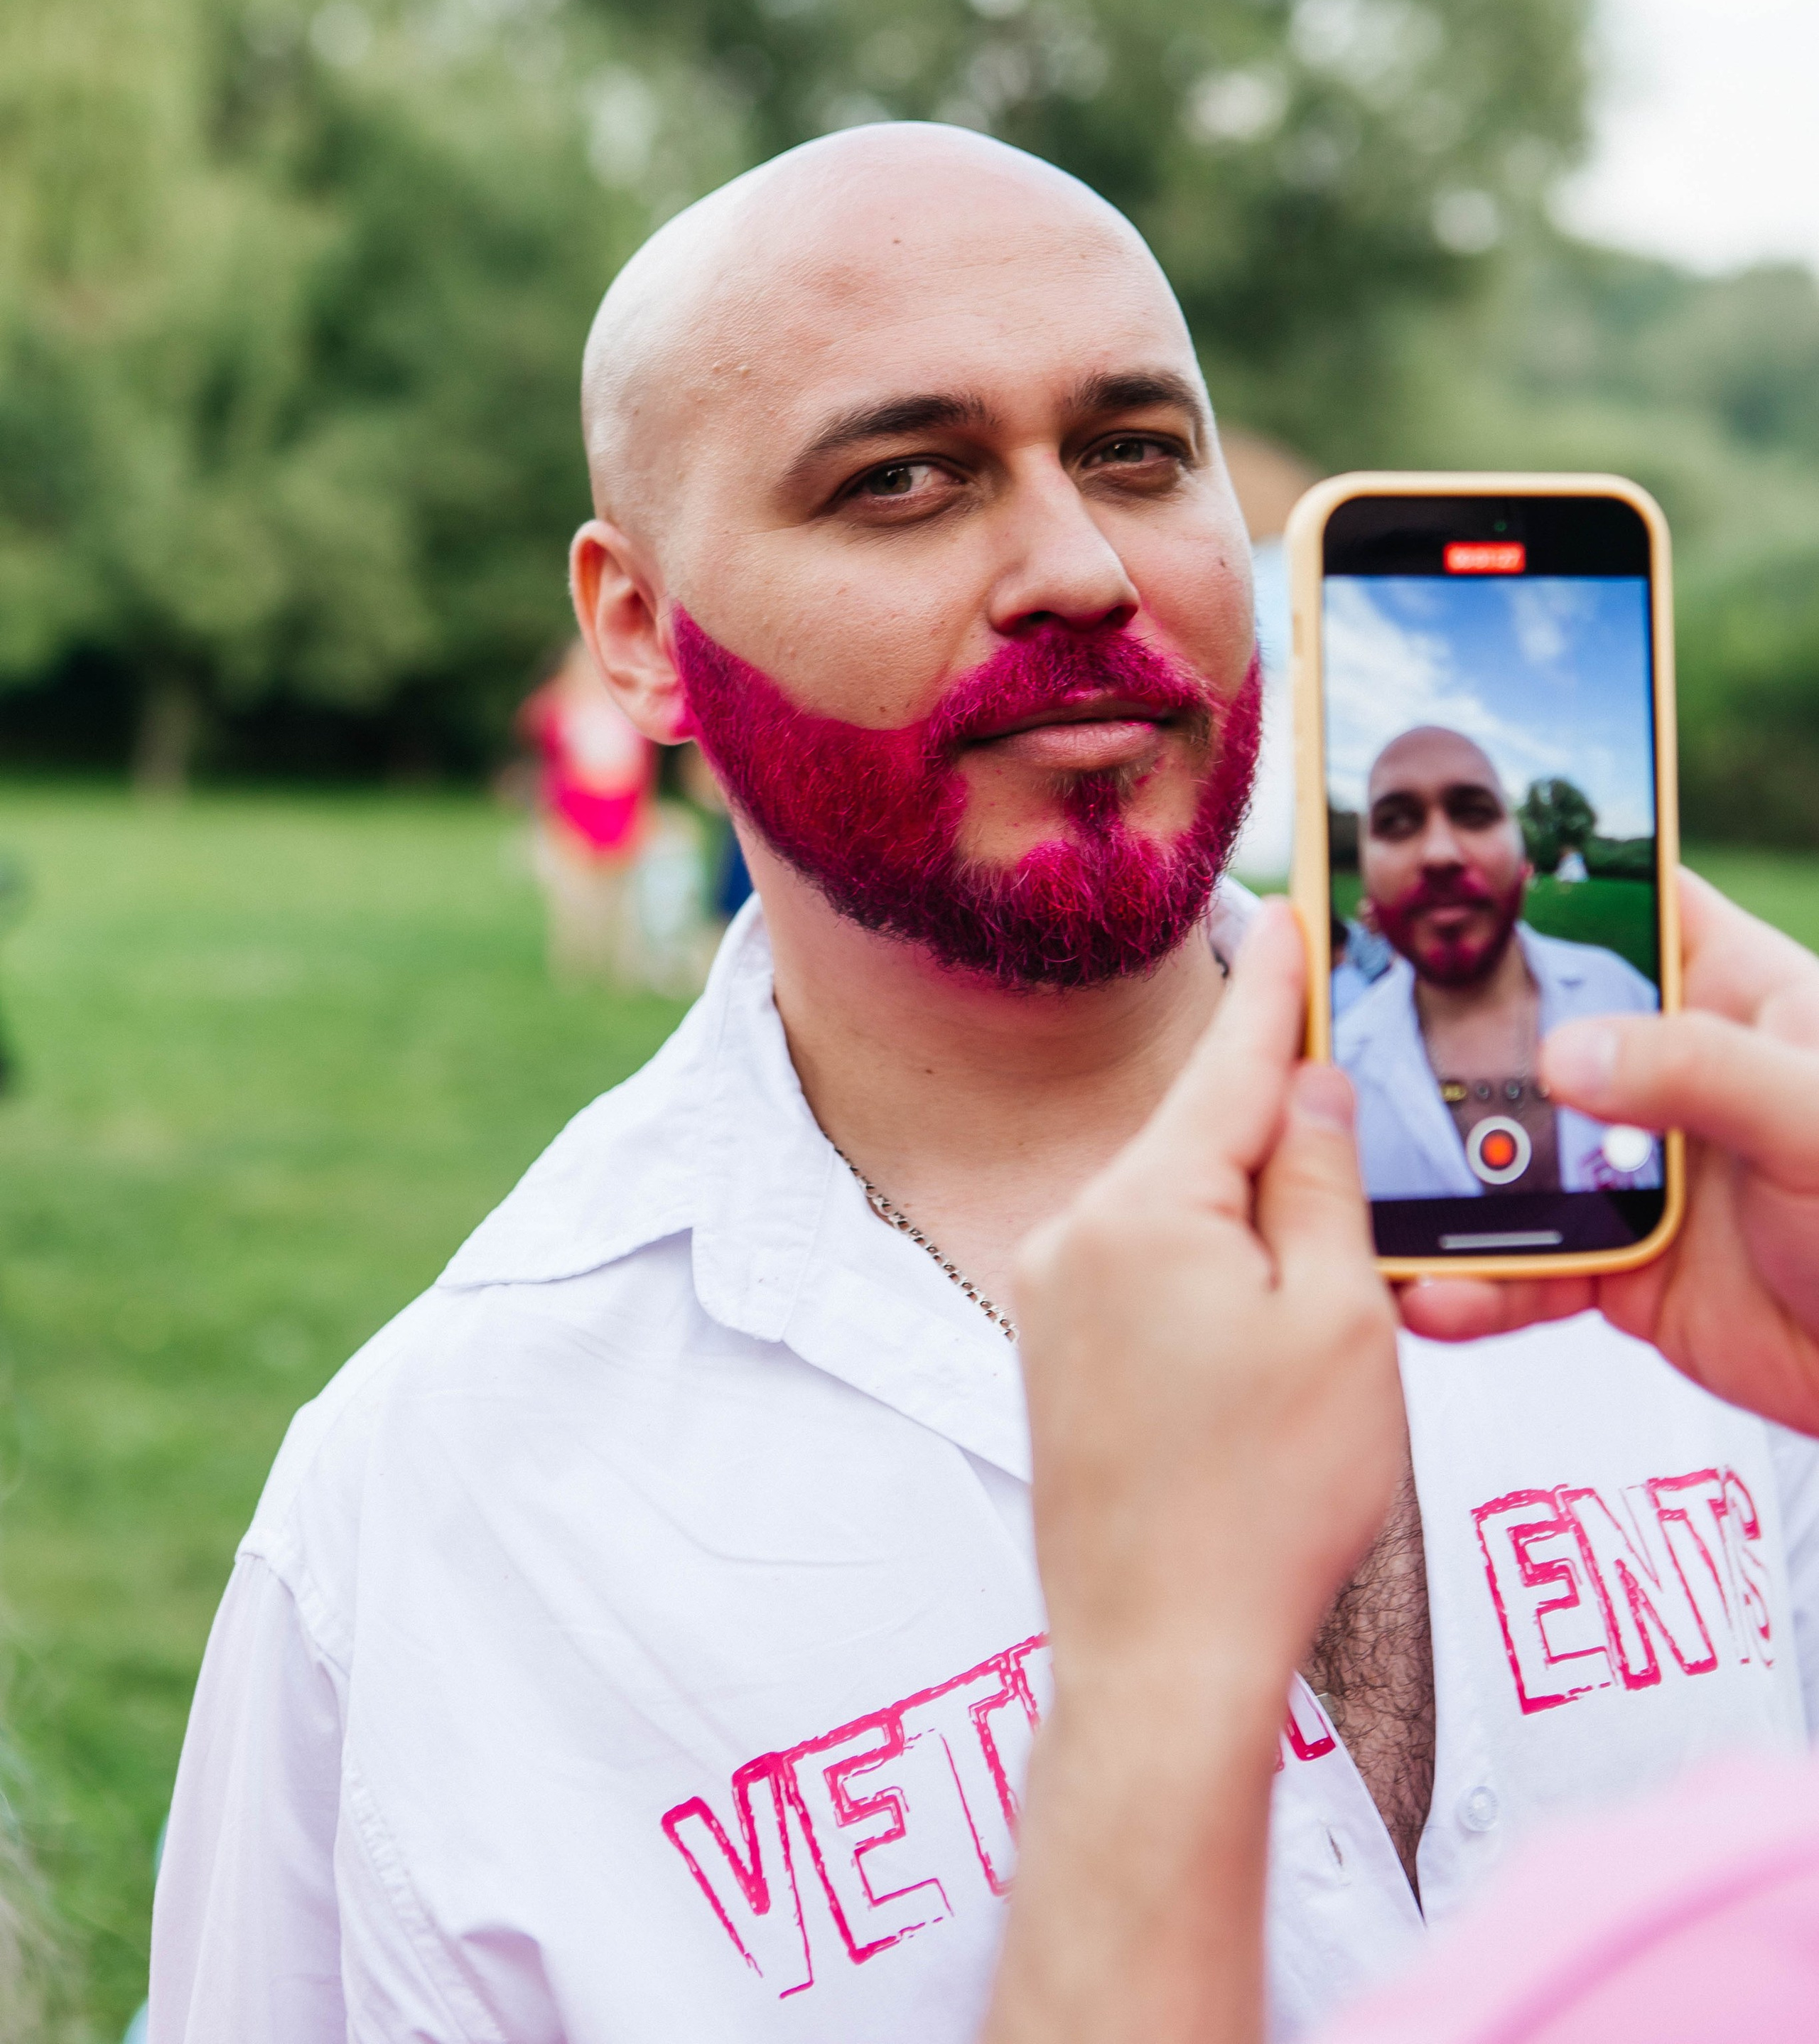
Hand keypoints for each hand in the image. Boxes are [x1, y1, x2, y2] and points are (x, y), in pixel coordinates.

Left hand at [1017, 897, 1402, 1701]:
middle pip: (1200, 1138)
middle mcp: (1075, 1231)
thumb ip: (1322, 1182)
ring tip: (1313, 1297)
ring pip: (1173, 1208)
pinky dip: (1205, 1272)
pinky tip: (1254, 1337)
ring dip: (1246, 1221)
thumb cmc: (1266, 1500)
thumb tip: (1307, 1086)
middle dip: (1277, 1129)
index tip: (1291, 909)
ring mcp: (1051, 1294)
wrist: (1158, 1656)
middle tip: (1342, 1113)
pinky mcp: (1050, 1353)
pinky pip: (1141, 1268)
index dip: (1274, 984)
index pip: (1231, 1062)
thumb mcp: (1342, 1321)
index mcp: (1146, 1206)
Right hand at [1399, 869, 1818, 1434]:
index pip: (1633, 904)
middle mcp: (1672, 1073)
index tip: (1447, 878)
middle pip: (1536, 1028)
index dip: (1550, 883)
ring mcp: (1639, 1168)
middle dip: (1448, 1038)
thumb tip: (1564, 1054)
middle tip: (1351, 1040)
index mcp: (1731, 996)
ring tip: (1376, 1197)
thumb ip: (1697, 1071)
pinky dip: (1476, 1286)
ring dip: (1443, 1182)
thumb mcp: (1815, 1117)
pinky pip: (1527, 1267)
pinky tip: (1439, 1296)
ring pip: (1512, 1155)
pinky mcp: (1621, 1265)